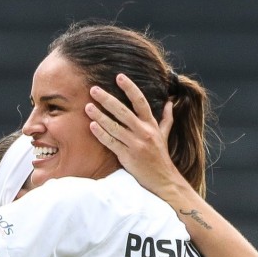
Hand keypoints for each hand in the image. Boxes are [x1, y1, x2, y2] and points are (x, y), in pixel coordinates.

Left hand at [85, 73, 182, 197]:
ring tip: (87, 106)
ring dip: (100, 116)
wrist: (163, 180)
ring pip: (115, 127)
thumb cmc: (161, 157)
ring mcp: (135, 144)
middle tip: (94, 89)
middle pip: (124, 111)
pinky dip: (101, 134)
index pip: (140, 101)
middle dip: (107, 99)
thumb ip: (166, 119)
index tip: (119, 76)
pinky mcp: (127, 157)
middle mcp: (144, 132)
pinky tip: (92, 126)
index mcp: (152, 125)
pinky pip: (112, 143)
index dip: (130, 88)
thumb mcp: (165, 135)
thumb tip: (170, 102)